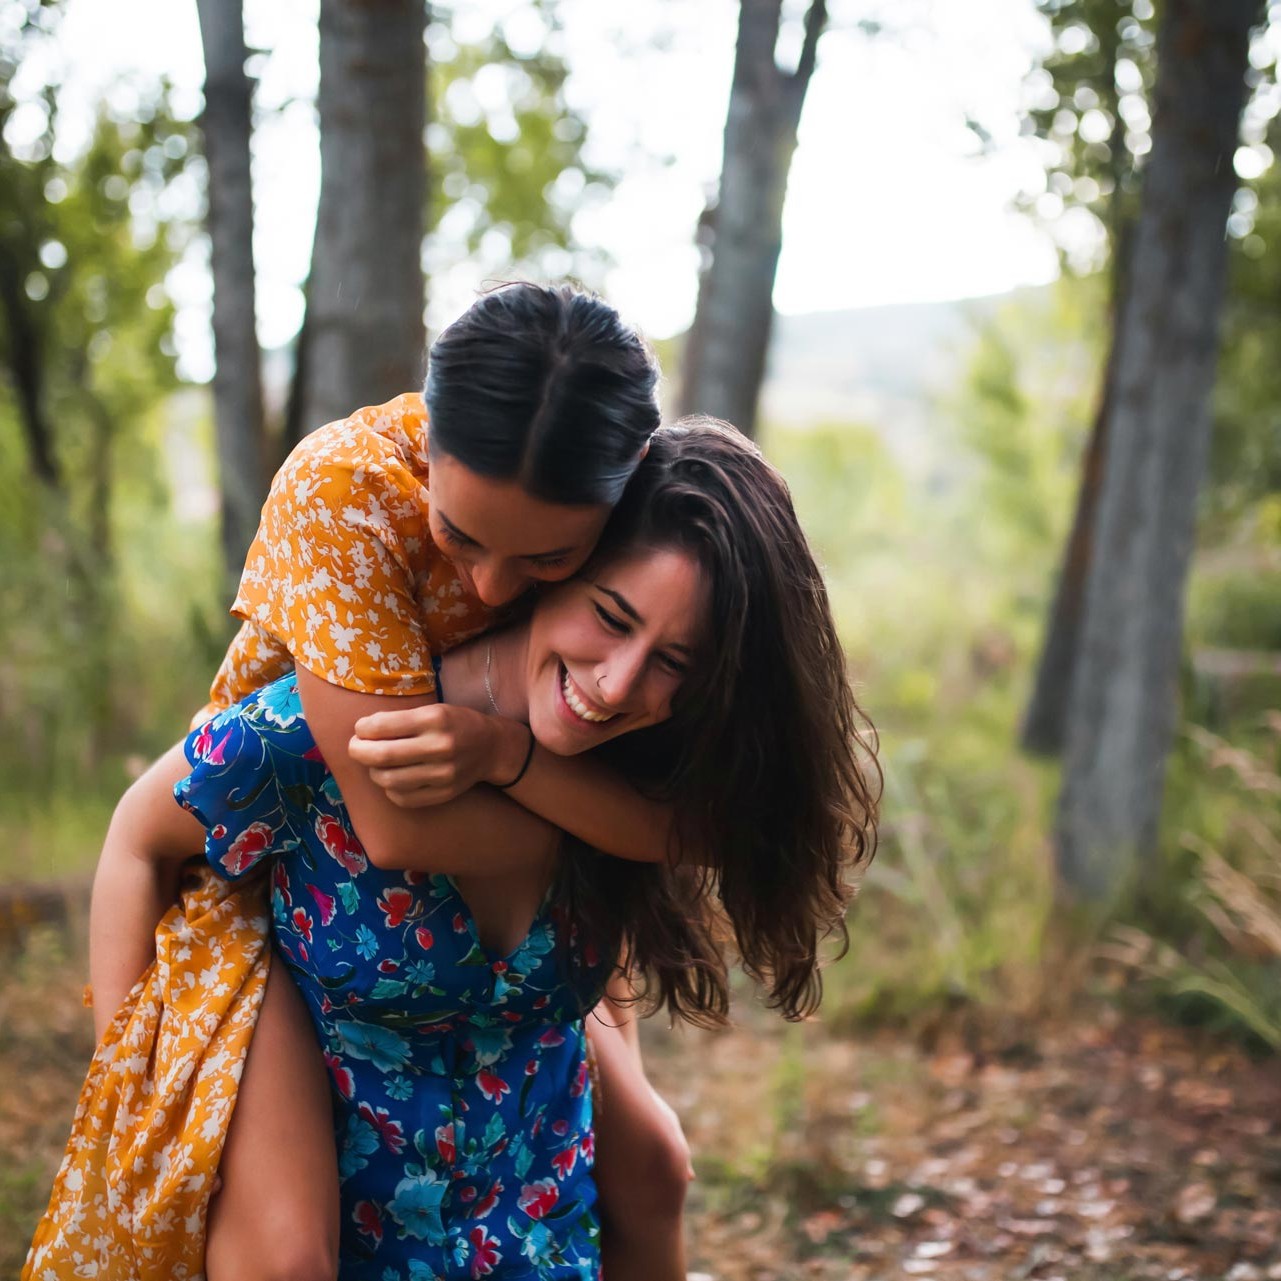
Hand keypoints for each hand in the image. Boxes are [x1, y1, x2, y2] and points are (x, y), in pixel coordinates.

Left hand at [349, 703, 525, 806]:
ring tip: (376, 764)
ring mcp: (443, 773)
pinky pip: (402, 798)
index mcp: (435, 719)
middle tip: (355, 748)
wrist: (492, 748)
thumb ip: (400, 720)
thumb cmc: (456, 723)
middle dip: (359, 751)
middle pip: (382, 755)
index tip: (360, 729)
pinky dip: (390, 789)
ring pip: (389, 780)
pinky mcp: (444, 793)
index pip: (382, 726)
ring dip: (373, 772)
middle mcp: (440, 746)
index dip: (362, 729)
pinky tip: (394, 778)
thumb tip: (362, 732)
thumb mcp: (433, 710)